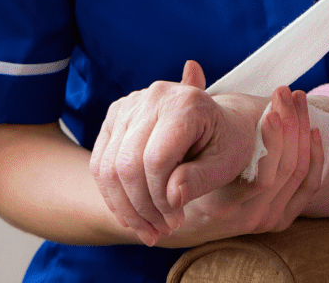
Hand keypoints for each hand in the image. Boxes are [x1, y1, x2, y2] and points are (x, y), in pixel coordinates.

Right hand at [90, 60, 321, 245]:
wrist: (220, 124)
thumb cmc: (228, 144)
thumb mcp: (225, 165)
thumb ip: (199, 180)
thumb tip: (171, 198)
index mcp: (186, 103)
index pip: (156, 160)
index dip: (161, 199)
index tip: (176, 222)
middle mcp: (154, 96)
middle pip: (127, 166)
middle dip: (141, 208)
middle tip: (160, 232)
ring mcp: (130, 104)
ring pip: (108, 168)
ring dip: (125, 208)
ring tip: (148, 229)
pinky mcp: (115, 116)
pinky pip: (100, 164)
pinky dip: (113, 196)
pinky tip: (133, 216)